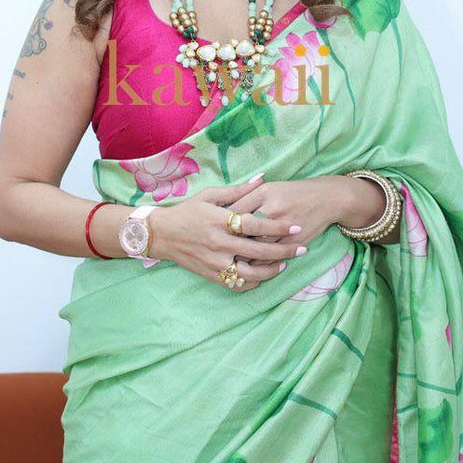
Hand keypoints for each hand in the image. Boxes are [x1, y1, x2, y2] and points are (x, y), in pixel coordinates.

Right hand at [151, 178, 306, 290]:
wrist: (161, 234)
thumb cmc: (187, 211)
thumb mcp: (210, 195)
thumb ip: (238, 190)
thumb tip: (262, 178)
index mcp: (220, 221)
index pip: (255, 224)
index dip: (277, 226)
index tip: (295, 226)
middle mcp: (219, 243)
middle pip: (258, 251)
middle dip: (284, 250)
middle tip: (301, 248)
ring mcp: (215, 262)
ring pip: (250, 273)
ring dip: (271, 270)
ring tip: (285, 264)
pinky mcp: (211, 275)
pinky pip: (236, 284)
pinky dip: (252, 283)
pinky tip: (263, 276)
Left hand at [224, 176, 348, 263]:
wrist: (326, 199)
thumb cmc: (293, 192)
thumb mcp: (269, 187)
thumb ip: (245, 195)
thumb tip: (224, 209)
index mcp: (263, 193)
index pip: (234, 210)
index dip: (220, 222)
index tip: (210, 229)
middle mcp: (271, 210)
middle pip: (241, 231)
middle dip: (226, 242)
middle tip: (214, 248)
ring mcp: (282, 229)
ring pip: (254, 249)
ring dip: (240, 257)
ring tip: (227, 260)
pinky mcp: (292, 244)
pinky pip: (270, 259)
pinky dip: (257, 265)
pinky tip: (248, 267)